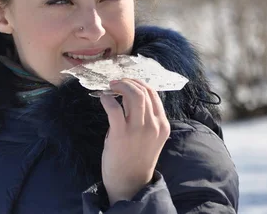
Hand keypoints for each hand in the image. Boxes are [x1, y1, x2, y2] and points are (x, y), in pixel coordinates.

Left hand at [99, 78, 170, 205]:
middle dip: (128, 82)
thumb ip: (142, 117)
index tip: (127, 82)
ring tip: (111, 86)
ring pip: (134, 95)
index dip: (139, 83)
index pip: (154, 94)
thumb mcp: (148, 136)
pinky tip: (103, 99)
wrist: (129, 183)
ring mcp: (138, 129)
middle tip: (116, 82)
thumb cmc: (136, 158)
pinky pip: (114, 108)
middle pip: (144, 91)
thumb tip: (127, 95)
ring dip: (121, 86)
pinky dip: (107, 99)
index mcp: (163, 125)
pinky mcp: (121, 134)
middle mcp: (154, 125)